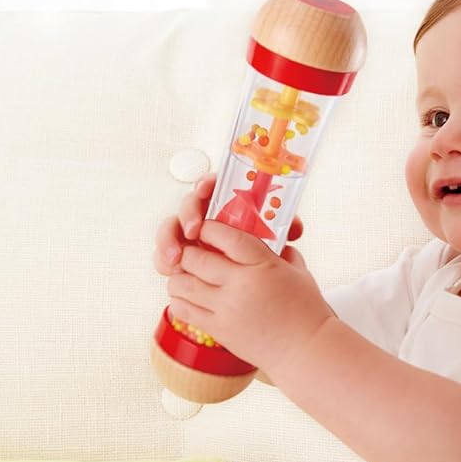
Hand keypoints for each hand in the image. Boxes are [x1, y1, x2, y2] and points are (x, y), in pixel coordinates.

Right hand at [154, 172, 302, 276]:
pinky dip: (165, 260)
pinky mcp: (179, 254)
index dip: (205, 183)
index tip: (205, 189)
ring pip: (171, 229)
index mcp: (225, 203)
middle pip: (188, 205)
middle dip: (187, 214)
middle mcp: (204, 215)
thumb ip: (285, 228)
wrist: (253, 278)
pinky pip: (166, 253)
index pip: (211, 184)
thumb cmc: (260, 248)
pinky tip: (171, 269)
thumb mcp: (274, 236)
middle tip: (193, 229)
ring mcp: (188, 235)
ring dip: (169, 240)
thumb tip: (295, 229)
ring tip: (175, 257)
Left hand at [165, 219, 329, 372]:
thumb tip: (268, 238)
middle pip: (194, 257)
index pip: (223, 235)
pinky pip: (182, 309)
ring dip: (180, 276)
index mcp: (262, 265)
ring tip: (189, 275)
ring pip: (181, 283)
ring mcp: (226, 309)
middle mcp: (240, 285)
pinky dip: (180, 299)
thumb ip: (280, 251)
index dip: (208, 228)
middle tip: (193, 252)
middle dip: (189, 251)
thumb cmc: (306, 310)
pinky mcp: (218, 329)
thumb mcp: (298, 271)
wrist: (305, 350)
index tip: (205, 228)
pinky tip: (190, 297)